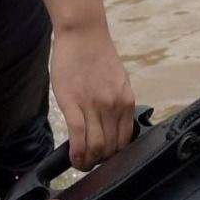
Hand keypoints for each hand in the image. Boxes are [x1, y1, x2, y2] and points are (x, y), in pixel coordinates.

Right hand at [50, 23, 136, 167]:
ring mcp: (94, 106)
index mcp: (126, 101)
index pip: (125, 140)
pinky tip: (73, 159)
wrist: (83, 34)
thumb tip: (113, 126)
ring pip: (95, 147)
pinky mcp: (73, 104)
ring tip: (82, 164)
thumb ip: (117, 104)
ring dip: (88, 162)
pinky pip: (78, 137)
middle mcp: (114, 106)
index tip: (106, 160)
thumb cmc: (97, 56)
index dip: (115, 156)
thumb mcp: (118, 81)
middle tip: (91, 165)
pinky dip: (76, 154)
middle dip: (101, 162)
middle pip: (111, 148)